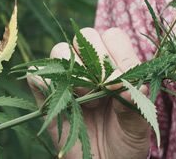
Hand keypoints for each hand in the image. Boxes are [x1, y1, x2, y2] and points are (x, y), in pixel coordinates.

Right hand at [27, 28, 151, 158]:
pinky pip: (36, 75)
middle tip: (104, 88)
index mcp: (118, 64)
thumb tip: (131, 87)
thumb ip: (135, 105)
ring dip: (73, 73)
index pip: (114, 37)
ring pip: (60, 50)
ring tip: (86, 99)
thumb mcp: (138, 125)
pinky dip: (46, 82)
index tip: (122, 83)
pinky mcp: (46, 96)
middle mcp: (93, 66)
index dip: (119, 55)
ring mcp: (68, 80)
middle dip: (96, 60)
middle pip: (86, 35)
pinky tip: (66, 102)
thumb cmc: (126, 140)